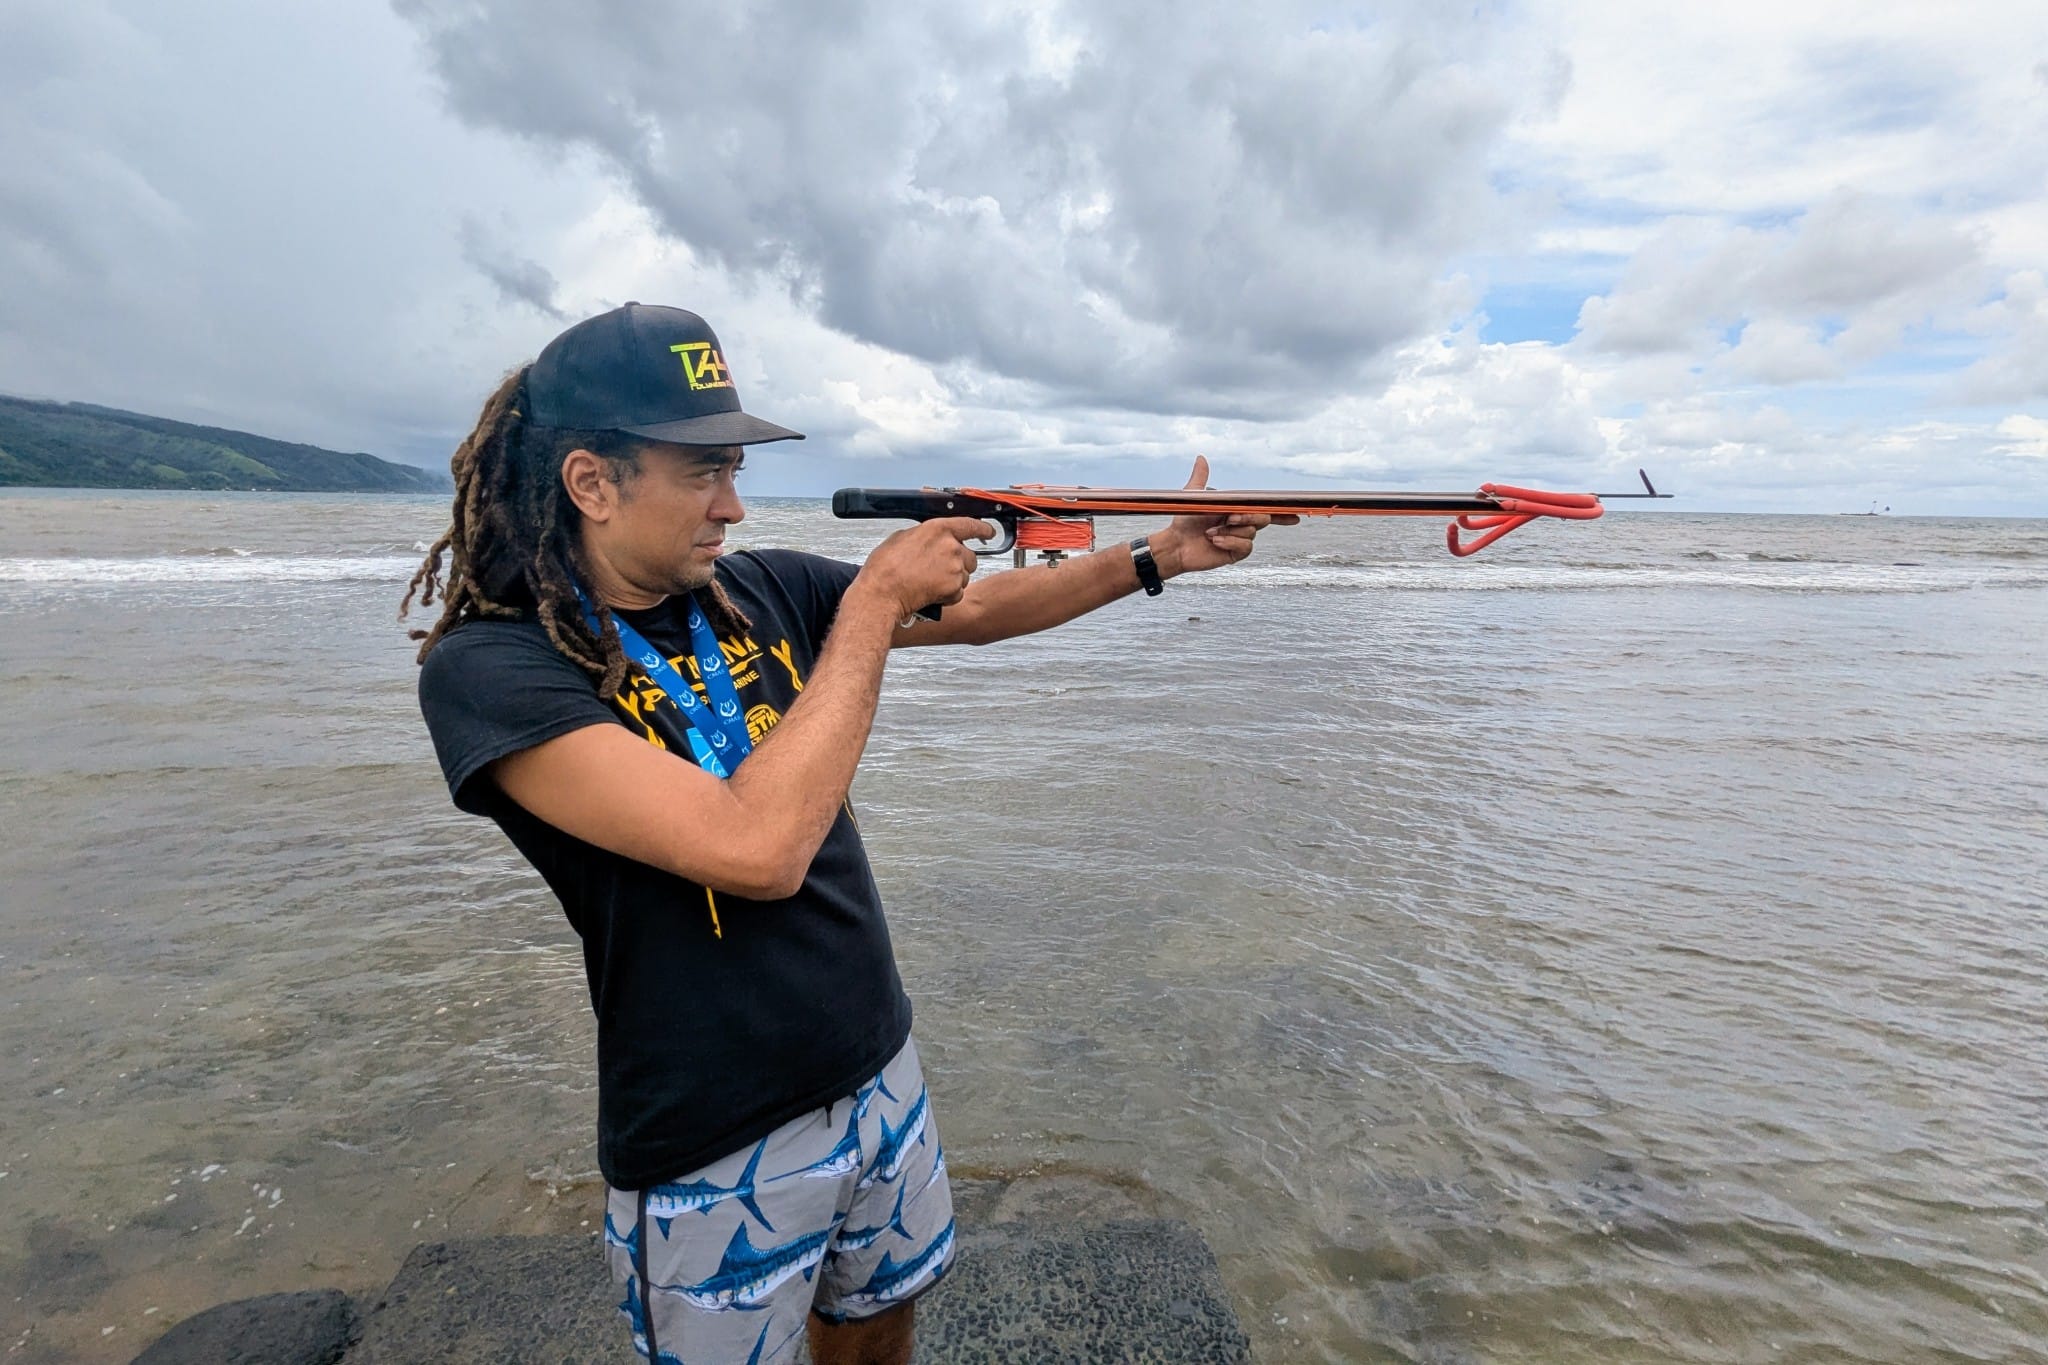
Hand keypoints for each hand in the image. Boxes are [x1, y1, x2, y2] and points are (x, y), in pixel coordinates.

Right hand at [850, 517, 992, 617]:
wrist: (882, 593)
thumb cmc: (885, 567)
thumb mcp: (902, 538)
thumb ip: (924, 535)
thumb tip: (930, 539)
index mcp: (938, 529)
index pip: (970, 525)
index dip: (983, 529)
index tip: (989, 532)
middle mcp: (951, 547)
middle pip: (970, 556)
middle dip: (959, 563)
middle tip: (939, 569)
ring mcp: (955, 568)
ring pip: (965, 575)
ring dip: (953, 580)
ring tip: (930, 582)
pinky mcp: (954, 589)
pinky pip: (959, 592)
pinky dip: (948, 595)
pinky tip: (930, 592)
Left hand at [1149, 456, 1297, 576]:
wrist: (1176, 544)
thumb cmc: (1185, 520)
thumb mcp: (1194, 496)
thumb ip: (1201, 478)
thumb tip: (1201, 458)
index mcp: (1237, 509)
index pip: (1264, 509)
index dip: (1282, 512)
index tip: (1296, 513)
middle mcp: (1242, 524)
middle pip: (1262, 518)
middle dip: (1247, 517)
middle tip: (1228, 518)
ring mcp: (1240, 539)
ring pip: (1251, 532)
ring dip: (1230, 531)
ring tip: (1210, 533)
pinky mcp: (1235, 553)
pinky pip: (1245, 546)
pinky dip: (1229, 542)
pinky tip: (1214, 541)